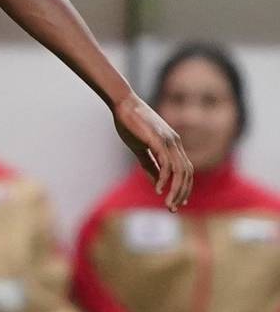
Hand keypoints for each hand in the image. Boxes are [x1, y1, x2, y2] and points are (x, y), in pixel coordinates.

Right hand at [113, 94, 192, 209]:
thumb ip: (150, 164)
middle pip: (187, 173)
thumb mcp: (140, 147)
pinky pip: (167, 163)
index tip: (178, 201)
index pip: (186, 170)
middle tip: (173, 208)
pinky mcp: (158, 140)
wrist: (123, 103)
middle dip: (182, 193)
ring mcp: (168, 141)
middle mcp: (175, 143)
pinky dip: (165, 178)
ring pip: (180, 171)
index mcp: (173, 144)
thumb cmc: (129, 123)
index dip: (184, 187)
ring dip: (176, 190)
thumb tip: (157, 183)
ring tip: (168, 203)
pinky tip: (159, 189)